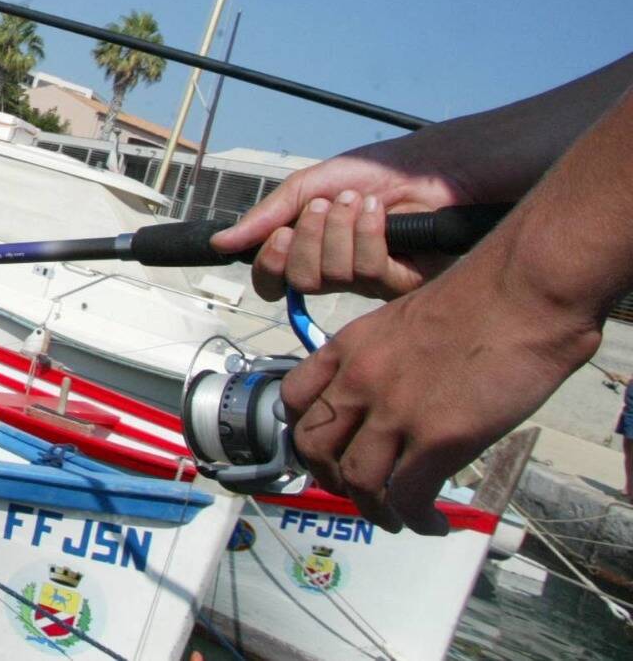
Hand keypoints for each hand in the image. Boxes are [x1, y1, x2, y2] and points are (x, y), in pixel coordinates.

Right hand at [211, 144, 484, 300]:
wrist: (423, 167)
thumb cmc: (370, 174)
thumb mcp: (307, 187)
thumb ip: (265, 216)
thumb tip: (220, 243)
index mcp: (309, 251)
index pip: (274, 280)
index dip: (271, 266)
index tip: (280, 236)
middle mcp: (335, 272)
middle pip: (301, 281)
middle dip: (310, 238)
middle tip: (324, 207)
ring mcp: (368, 281)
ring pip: (335, 276)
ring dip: (342, 229)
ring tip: (356, 201)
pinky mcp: (401, 284)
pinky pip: (370, 272)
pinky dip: (369, 235)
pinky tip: (379, 214)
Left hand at [281, 243, 599, 533]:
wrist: (521, 295)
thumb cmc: (479, 299)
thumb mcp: (403, 320)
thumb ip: (384, 357)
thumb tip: (392, 396)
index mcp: (349, 347)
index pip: (296, 399)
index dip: (306, 433)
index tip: (326, 450)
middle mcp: (359, 380)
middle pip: (315, 447)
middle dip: (331, 479)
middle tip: (357, 491)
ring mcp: (394, 410)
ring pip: (357, 481)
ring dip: (373, 510)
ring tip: (396, 517)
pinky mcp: (438, 438)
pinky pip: (408, 496)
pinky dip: (416, 519)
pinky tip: (432, 522)